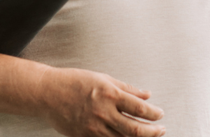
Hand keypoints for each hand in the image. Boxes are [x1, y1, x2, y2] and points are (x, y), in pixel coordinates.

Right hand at [37, 67, 164, 136]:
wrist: (48, 93)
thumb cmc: (74, 82)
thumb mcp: (103, 78)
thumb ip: (127, 88)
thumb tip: (146, 95)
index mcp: (110, 94)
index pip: (140, 108)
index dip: (154, 114)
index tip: (160, 115)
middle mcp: (104, 112)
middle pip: (135, 129)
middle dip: (153, 132)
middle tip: (161, 130)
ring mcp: (94, 127)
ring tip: (147, 136)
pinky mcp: (85, 136)